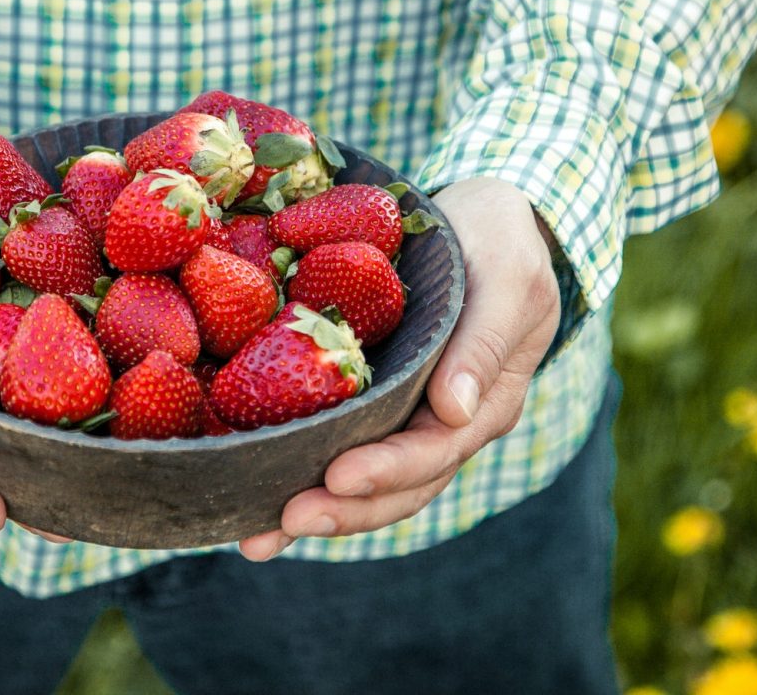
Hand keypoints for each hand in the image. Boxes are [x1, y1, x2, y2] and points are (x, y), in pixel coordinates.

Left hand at [237, 177, 561, 560]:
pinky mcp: (371, 399)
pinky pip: (336, 443)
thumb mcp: (507, 274)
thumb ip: (485, 340)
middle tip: (281, 520)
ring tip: (255, 535)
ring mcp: (406, 417)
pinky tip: (249, 486)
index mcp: (485, 404)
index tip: (337, 476)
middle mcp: (444, 424)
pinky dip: (298, 469)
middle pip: (395, 489)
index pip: (434, 452)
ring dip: (314, 511)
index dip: (386, 470)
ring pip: (365, 483)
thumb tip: (457, 412)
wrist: (482, 220)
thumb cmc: (500, 239)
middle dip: (340, 510)